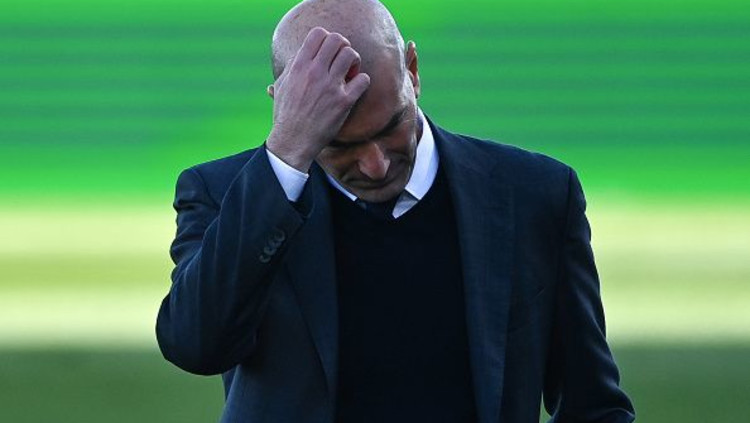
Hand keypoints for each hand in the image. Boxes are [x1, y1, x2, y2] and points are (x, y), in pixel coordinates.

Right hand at [266, 27, 370, 171]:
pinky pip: (363, 79)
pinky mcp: (343, 102)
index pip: (318, 34)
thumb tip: (298, 57)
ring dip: (354, 61)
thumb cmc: (285, 115)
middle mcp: (315, 72)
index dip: (327, 39)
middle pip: (337, 40)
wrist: (292, 141)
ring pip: (351, 55)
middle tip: (343, 61)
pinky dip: (362, 81)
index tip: (328, 52)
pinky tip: (355, 88)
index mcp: (298, 66)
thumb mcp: (280, 87)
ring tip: (350, 73)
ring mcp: (330, 86)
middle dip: (343, 47)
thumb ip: (290, 69)